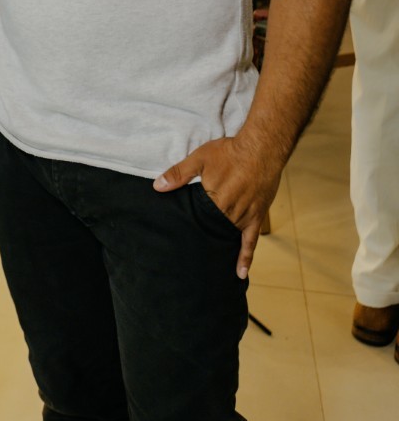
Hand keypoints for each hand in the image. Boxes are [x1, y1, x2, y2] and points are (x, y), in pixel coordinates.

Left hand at [153, 136, 281, 278]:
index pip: (196, 220)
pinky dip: (245, 257)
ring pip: (228, 238)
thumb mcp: (199, 158)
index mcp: (213, 200)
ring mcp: (244, 216)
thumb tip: (158, 186)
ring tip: (206, 266)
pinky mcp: (257, 217)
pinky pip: (251, 241)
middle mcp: (229, 212)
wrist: (261, 148)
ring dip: (219, 250)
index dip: (188, 228)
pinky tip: (239, 272)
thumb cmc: (229, 151)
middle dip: (201, 239)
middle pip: (211, 230)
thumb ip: (178, 173)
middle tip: (188, 258)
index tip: (177, 241)